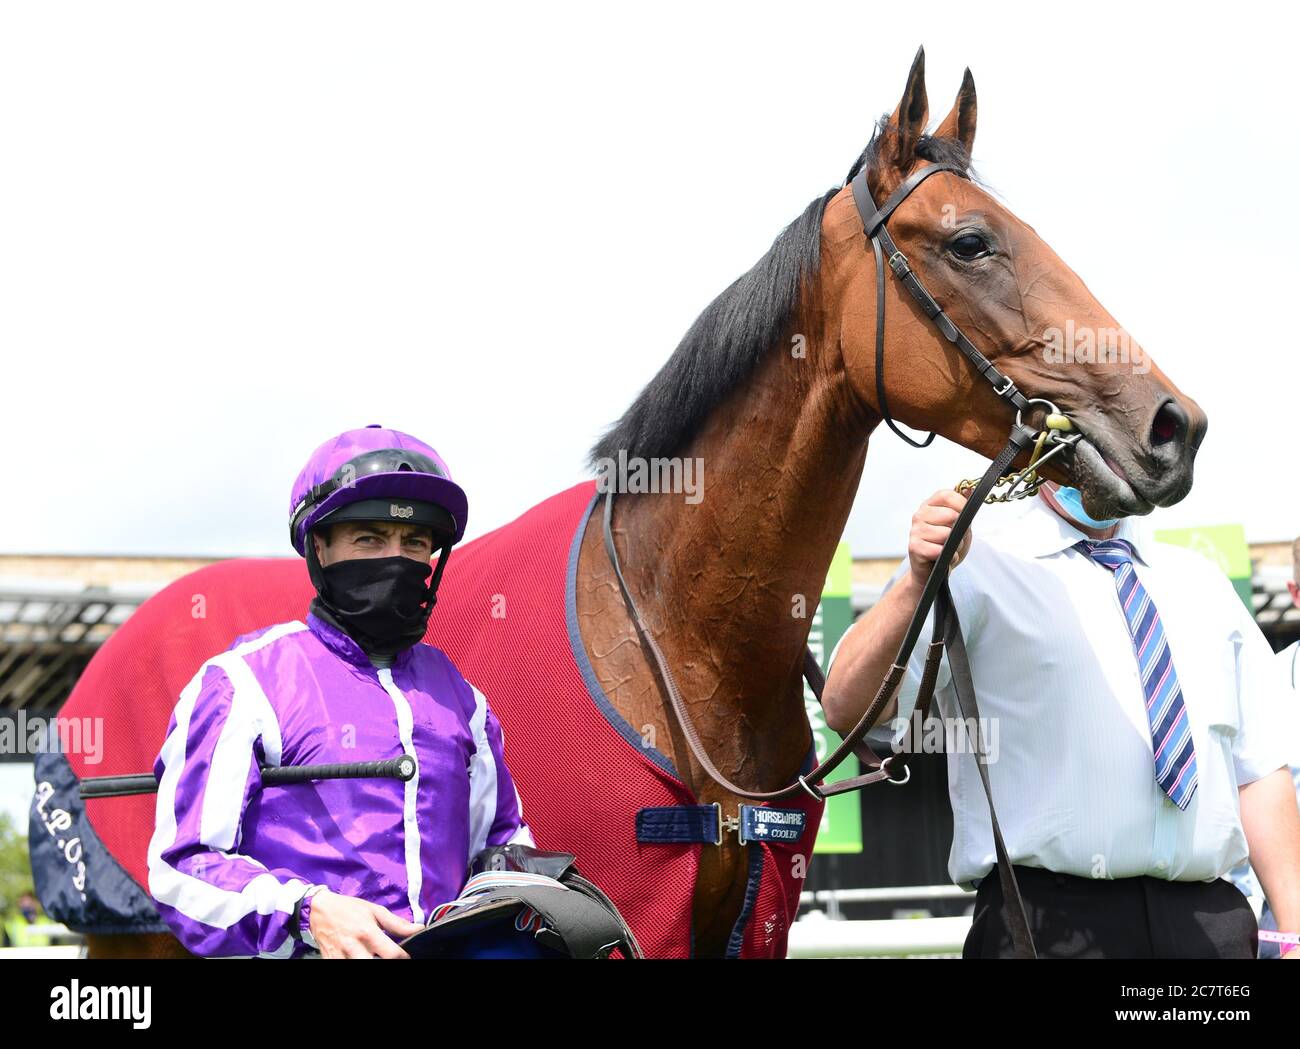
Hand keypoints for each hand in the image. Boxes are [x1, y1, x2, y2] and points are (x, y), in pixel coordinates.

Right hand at [307, 890, 423, 958]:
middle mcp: (355, 947)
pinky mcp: (330, 961)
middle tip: (389, 958)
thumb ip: (397, 923)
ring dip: (370, 964)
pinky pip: (343, 967)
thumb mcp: (375, 911)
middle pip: (374, 965)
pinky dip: (353, 965)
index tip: (406, 957)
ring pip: (359, 968)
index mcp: (368, 932)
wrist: (318, 910)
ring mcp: (340, 957)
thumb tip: (419, 928)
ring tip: (375, 957)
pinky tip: (360, 958)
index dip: (403, 958)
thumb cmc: (350, 909)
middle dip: (386, 963)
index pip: (391, 954)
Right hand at [905, 489, 971, 587]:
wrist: (932, 571)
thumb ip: (963, 507)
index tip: (967, 515)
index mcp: (929, 505)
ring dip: (955, 546)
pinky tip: (944, 559)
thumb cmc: (945, 545)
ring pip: (946, 534)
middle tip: (955, 539)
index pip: (946, 495)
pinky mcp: (914, 547)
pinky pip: (939, 550)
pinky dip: (949, 558)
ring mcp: (915, 531)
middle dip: (959, 530)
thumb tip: (971, 488)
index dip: (961, 504)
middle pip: (949, 515)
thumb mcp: (959, 524)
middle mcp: (919, 515)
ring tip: (948, 550)